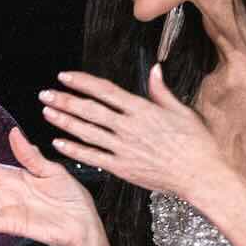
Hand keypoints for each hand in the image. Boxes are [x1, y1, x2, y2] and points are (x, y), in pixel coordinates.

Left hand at [41, 65, 232, 208]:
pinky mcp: (122, 168)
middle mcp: (129, 127)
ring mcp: (124, 148)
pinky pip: (93, 157)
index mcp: (142, 109)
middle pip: (90, 110)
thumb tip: (154, 70)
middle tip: (45, 93)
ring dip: (64, 121)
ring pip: (87, 132)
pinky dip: (74, 150)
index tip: (65, 76)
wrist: (201, 175)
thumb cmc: (196, 144)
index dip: (82, 82)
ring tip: (47, 112)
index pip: (105, 91)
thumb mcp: (182, 111)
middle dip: (65, 100)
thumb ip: (162, 91)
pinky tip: (59, 143)